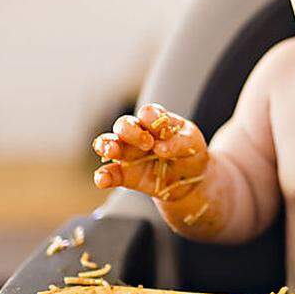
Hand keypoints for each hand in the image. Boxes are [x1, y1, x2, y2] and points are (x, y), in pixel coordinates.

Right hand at [92, 104, 209, 201]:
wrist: (191, 180)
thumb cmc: (190, 154)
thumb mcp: (192, 144)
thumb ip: (180, 142)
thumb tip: (160, 148)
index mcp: (156, 122)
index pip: (148, 113)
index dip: (151, 120)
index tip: (161, 133)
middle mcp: (138, 134)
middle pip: (124, 125)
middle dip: (130, 131)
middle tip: (147, 143)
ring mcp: (130, 154)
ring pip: (110, 144)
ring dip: (107, 145)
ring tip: (112, 151)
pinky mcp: (126, 175)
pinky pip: (110, 174)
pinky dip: (103, 176)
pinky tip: (102, 179)